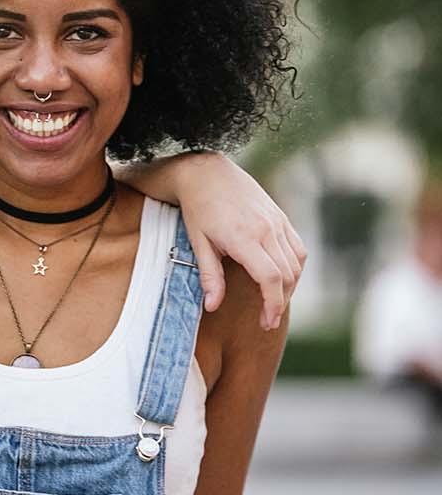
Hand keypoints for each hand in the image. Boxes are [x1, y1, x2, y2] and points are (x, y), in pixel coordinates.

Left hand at [175, 153, 305, 328]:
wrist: (207, 173)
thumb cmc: (198, 209)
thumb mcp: (198, 244)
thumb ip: (210, 276)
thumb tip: (212, 306)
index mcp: (244, 237)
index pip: (270, 277)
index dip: (272, 303)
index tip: (266, 321)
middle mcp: (267, 229)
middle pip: (287, 274)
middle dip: (280, 302)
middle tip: (267, 320)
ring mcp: (277, 222)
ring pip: (297, 263)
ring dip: (290, 287)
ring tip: (273, 303)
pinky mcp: (281, 217)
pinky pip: (297, 248)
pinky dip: (294, 268)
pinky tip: (281, 279)